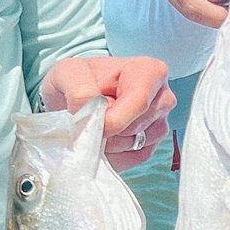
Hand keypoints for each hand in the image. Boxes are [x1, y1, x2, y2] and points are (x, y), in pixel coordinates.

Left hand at [42, 56, 176, 170]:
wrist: (74, 98)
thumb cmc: (77, 81)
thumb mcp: (68, 72)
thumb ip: (78, 87)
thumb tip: (92, 110)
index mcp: (149, 72)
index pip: (139, 103)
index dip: (112, 119)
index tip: (91, 120)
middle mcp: (162, 98)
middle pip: (135, 127)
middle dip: (107, 130)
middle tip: (88, 118)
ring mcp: (160, 123)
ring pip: (135, 144)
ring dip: (108, 142)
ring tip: (95, 126)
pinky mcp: (152, 145)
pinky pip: (134, 158)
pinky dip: (113, 154)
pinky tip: (102, 139)